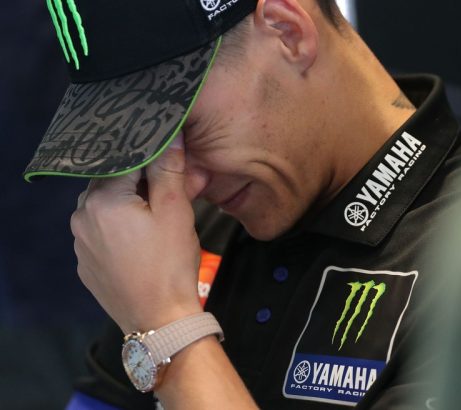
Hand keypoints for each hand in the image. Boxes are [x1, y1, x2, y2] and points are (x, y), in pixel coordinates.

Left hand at [71, 134, 202, 332]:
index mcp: (102, 199)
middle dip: (137, 181)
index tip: (167, 158)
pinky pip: (99, 232)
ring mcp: (79, 242)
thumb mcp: (176, 211)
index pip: (125, 160)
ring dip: (125, 204)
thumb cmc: (171, 263)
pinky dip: (118, 228)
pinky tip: (141, 242)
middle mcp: (81, 216)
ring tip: (155, 218)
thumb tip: (169, 134)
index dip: (149, 155)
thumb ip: (168, 169)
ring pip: (103, 207)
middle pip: (111, 182)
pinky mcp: (85, 263)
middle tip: (166, 190)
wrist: (160, 319)